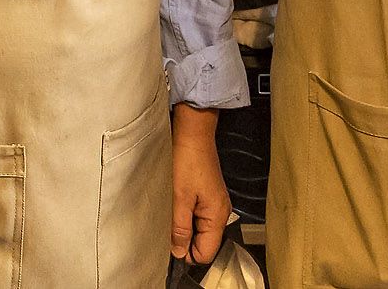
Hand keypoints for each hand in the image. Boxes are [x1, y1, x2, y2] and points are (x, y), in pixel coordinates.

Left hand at [169, 105, 230, 265]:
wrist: (192, 134)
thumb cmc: (187, 161)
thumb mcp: (179, 199)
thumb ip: (180, 229)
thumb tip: (179, 253)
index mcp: (217, 216)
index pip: (206, 253)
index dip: (187, 253)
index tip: (170, 243)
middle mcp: (220, 212)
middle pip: (203, 242)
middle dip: (184, 239)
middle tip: (167, 224)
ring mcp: (213, 204)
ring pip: (197, 229)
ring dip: (182, 225)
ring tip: (170, 210)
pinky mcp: (206, 195)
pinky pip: (196, 216)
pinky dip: (184, 214)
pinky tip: (174, 203)